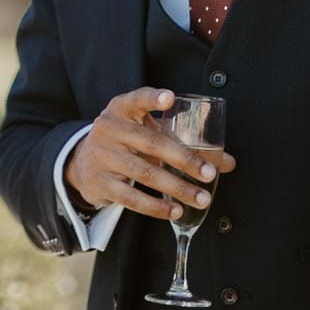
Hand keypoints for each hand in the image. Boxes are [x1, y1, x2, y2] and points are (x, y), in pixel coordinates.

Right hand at [61, 87, 233, 221]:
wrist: (83, 163)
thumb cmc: (126, 142)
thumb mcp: (148, 132)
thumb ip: (184, 142)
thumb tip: (227, 162)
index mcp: (122, 109)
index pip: (136, 99)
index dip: (151, 98)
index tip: (169, 98)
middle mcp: (109, 129)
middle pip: (150, 143)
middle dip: (184, 159)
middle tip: (208, 173)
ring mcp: (102, 156)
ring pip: (145, 173)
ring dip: (177, 188)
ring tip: (201, 198)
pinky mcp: (101, 183)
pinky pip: (131, 197)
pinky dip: (156, 207)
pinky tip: (175, 211)